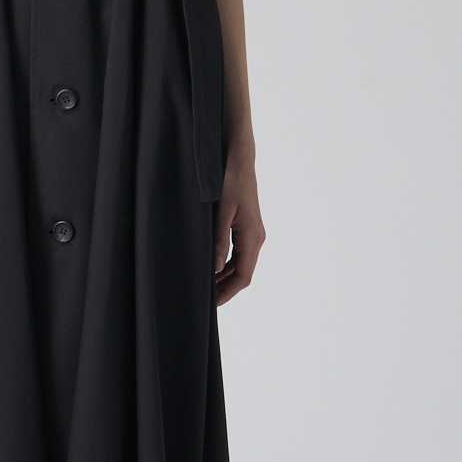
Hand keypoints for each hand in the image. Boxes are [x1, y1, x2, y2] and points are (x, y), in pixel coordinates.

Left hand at [214, 156, 264, 306]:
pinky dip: (226, 263)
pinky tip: (212, 267)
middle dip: (225, 288)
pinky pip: (238, 252)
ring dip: (224, 277)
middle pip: (243, 273)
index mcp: (252, 237)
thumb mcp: (221, 212)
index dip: (228, 292)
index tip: (213, 303)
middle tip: (205, 299)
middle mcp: (256, 237)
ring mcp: (252, 232)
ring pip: (240, 264)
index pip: (244, 276)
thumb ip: (219, 241)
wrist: (239, 158)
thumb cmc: (231, 180)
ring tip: (206, 285)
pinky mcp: (246, 226)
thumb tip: (214, 269)